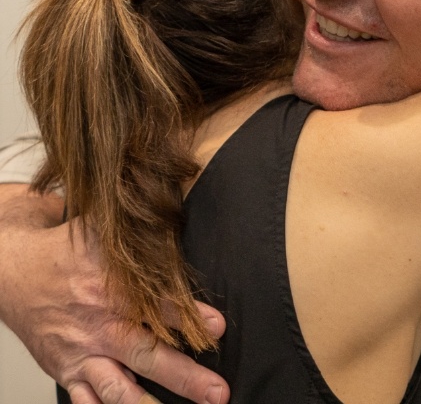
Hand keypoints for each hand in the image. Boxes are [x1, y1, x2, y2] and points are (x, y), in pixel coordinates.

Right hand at [0, 188, 228, 403]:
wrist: (14, 271)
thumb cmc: (67, 251)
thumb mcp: (105, 235)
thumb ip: (146, 237)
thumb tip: (182, 217)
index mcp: (112, 287)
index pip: (158, 304)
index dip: (190, 316)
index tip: (217, 327)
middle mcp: (98, 324)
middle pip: (145, 354)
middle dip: (184, 376)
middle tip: (217, 392)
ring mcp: (81, 352)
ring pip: (118, 388)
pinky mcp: (67, 370)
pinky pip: (88, 400)